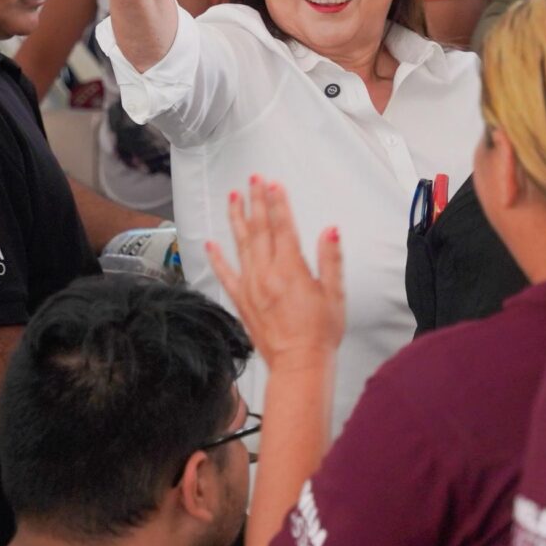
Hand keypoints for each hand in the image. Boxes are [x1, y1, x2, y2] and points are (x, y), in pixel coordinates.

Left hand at [205, 176, 343, 375]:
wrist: (299, 365)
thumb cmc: (320, 333)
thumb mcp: (335, 294)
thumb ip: (330, 259)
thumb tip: (330, 229)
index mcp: (291, 270)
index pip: (283, 227)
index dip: (278, 203)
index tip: (273, 183)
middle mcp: (266, 274)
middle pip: (260, 229)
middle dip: (256, 201)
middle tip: (253, 179)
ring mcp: (251, 287)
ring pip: (241, 245)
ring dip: (237, 219)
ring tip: (233, 197)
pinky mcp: (242, 301)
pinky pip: (226, 275)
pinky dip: (217, 258)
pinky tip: (211, 243)